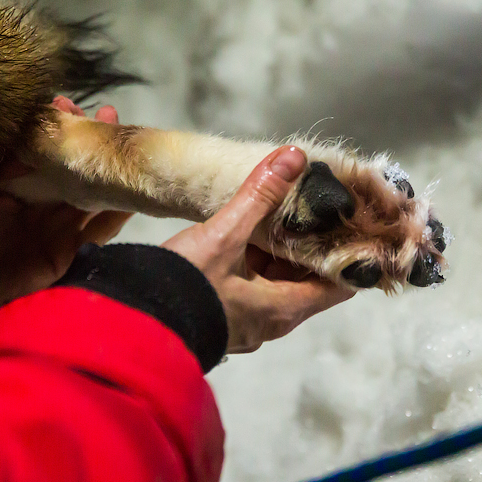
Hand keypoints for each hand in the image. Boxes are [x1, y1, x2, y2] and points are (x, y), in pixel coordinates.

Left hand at [0, 97, 132, 323]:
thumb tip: (28, 141)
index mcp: (23, 181)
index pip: (49, 148)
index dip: (60, 126)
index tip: (65, 105)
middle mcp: (49, 198)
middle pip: (80, 164)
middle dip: (94, 138)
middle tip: (107, 114)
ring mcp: (64, 224)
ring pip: (97, 191)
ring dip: (112, 168)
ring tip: (124, 141)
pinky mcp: (73, 251)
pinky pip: (101, 230)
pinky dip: (119, 212)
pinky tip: (131, 192)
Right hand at [162, 147, 354, 352]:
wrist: (133, 324)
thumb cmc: (183, 286)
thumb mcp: (223, 235)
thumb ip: (260, 196)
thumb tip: (294, 157)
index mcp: (283, 309)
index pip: (338, 285)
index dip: (346, 254)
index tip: (347, 224)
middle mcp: (270, 322)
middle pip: (306, 280)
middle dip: (308, 245)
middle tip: (311, 207)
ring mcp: (245, 324)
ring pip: (276, 283)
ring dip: (278, 252)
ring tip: (279, 212)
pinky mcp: (222, 318)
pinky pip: (251, 289)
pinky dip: (254, 264)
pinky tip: (243, 235)